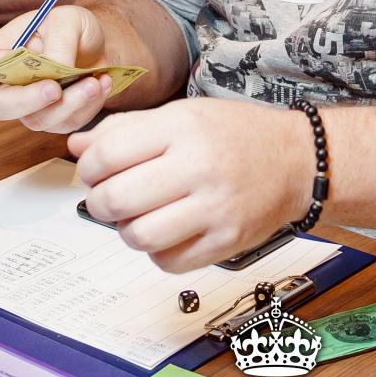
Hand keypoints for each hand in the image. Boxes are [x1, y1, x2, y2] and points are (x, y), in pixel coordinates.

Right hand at [0, 6, 113, 133]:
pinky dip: (87, 106)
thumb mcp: (67, 20)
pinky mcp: (54, 119)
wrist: (100, 44)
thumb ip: (57, 43)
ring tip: (93, 82)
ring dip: (69, 104)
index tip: (11, 60)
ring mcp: (29, 106)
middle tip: (55, 89)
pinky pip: (66, 124)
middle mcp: (7, 84)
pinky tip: (100, 84)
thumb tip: (55, 70)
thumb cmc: (73, 28)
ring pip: (37, 119)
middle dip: (27, 100)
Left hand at [68, 99, 312, 273]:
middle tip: (109, 198)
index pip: (107, 154)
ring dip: (127, 230)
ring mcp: (215, 208)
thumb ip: (126, 129)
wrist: (298, 160)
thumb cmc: (235, 134)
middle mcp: (199, 167)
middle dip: (100, 202)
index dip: (88, 168)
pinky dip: (158, 252)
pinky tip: (170, 232)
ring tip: (140, 216)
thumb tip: (77, 148)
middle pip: (115, 200)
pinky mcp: (227, 241)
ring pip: (138, 237)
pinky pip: (168, 262)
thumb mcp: (182, 114)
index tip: (95, 171)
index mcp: (183, 127)